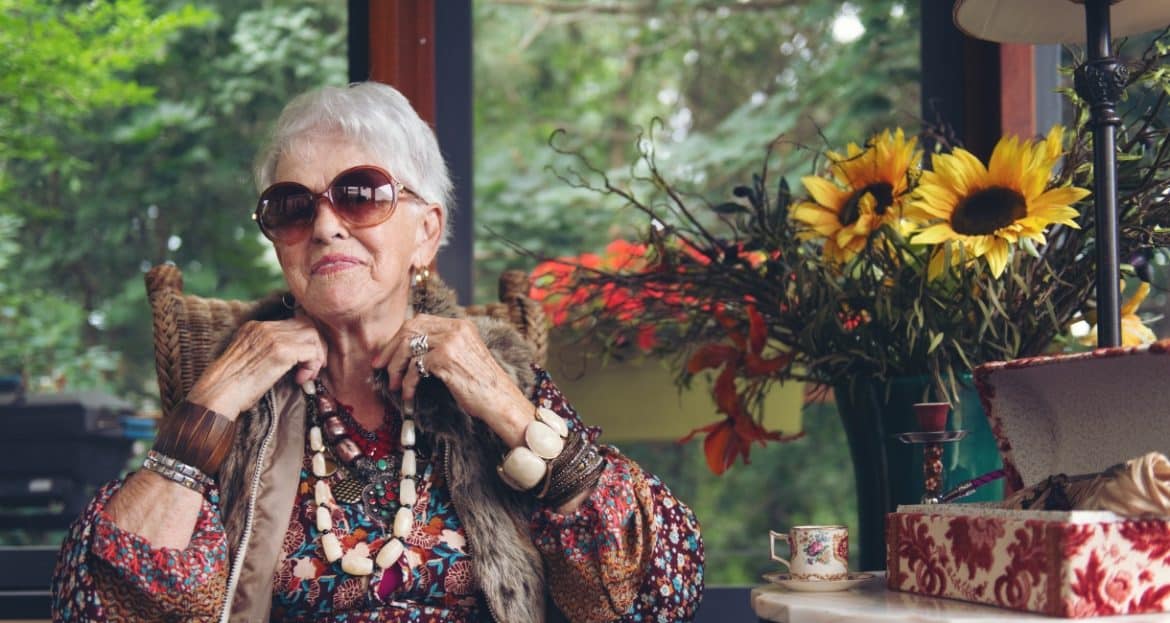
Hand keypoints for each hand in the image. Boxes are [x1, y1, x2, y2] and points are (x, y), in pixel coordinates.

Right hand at [187, 314, 326, 418]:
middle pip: (306, 325)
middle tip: (311, 368)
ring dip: (316, 357)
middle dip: (316, 346)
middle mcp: (264, 327)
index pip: (293, 322)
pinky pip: (311, 351)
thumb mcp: (247, 360)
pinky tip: (301, 379)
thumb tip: (293, 358)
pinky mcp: (280, 352)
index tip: (304, 360)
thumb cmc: (230, 387)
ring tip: (306, 375)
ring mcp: (272, 337)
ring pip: (312, 335)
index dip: (305, 340)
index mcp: (254, 327)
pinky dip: (312, 365)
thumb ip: (266, 351)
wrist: (217, 395)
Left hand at [372, 314, 532, 446]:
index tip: (387, 355)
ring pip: (408, 347)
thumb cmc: (482, 386)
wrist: (500, 401)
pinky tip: (409, 395)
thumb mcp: (464, 357)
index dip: (399, 337)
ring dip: (396, 368)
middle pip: (409, 329)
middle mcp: (455, 329)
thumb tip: (409, 352)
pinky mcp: (445, 359)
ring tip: (395, 384)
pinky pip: (415, 368)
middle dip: (390, 350)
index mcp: (460, 325)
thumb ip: (442, 347)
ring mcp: (451, 342)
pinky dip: (408, 383)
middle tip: (380, 368)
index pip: (420, 321)